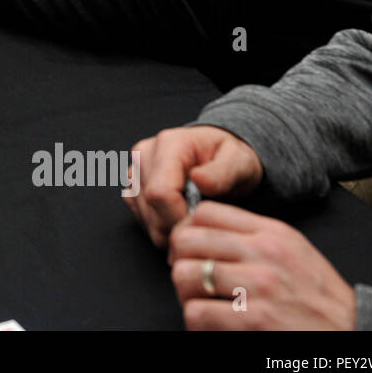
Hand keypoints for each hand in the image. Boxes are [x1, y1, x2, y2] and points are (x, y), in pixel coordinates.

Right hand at [124, 126, 263, 247]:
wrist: (218, 152)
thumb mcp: (239, 162)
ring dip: (168, 228)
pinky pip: (140, 216)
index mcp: (169, 144)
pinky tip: (178, 216)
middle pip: (150, 207)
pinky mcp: (132, 184)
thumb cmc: (229, 157)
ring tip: (192, 216)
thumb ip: (222, 172)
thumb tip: (199, 180)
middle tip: (201, 223)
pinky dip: (159, 226)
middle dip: (176, 225)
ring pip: (143, 216)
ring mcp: (134, 170)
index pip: (160, 192)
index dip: (178, 217)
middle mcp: (144, 155)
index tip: (200, 225)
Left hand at [167, 202, 356, 329]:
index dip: (188, 230)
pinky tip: (211, 322)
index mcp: (272, 232)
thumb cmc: (319, 297)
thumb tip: (206, 229)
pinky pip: (196, 312)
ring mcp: (258, 287)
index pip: (205, 213)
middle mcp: (263, 253)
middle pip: (186, 240)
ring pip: (185, 275)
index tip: (191, 249)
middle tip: (191, 278)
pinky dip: (197, 320)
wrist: (353, 332)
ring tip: (202, 302)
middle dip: (181, 260)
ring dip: (186, 293)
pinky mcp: (253, 320)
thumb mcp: (293, 250)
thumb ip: (254, 235)